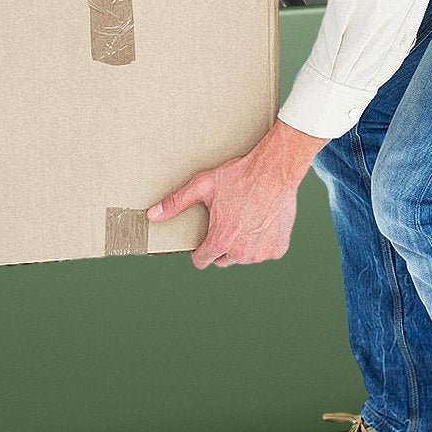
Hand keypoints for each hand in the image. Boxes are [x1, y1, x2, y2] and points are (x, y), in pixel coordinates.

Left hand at [149, 118, 324, 268]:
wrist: (275, 170)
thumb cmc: (240, 176)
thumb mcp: (203, 186)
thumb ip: (176, 203)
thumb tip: (153, 215)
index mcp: (221, 241)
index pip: (202, 261)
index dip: (200, 250)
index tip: (205, 238)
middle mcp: (242, 253)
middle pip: (223, 259)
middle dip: (222, 244)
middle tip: (228, 220)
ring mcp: (262, 252)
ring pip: (244, 256)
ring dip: (243, 243)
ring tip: (246, 218)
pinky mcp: (278, 248)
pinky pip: (265, 251)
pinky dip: (263, 241)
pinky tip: (261, 221)